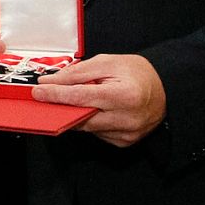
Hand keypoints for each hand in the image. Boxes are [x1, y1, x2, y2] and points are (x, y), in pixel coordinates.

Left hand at [35, 54, 165, 147]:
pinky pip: (97, 133)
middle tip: (47, 97)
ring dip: (76, 114)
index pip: (80, 97)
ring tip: (76, 99)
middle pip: (80, 117)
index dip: (56, 95)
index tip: (38, 92)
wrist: (166, 89)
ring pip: (86, 127)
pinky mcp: (125, 142)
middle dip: (61, 107)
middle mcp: (127, 119)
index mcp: (125, 96)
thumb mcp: (107, 62)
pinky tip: (96, 110)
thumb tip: (51, 82)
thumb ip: (77, 73)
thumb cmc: (137, 73)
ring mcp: (127, 134)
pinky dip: (90, 122)